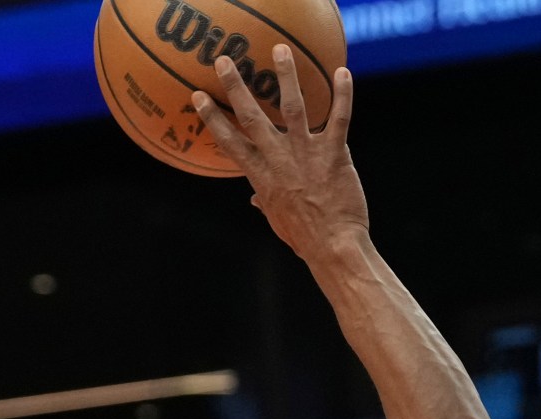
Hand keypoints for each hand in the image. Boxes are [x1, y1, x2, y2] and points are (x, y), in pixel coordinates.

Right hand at [192, 50, 367, 262]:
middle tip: (224, 60)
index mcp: (260, 175)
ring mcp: (306, 154)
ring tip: (280, 50)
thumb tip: (254, 201)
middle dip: (235, 87)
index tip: (197, 96)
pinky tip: (343, 72)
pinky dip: (343, 95)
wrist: (335, 247)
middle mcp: (279, 159)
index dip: (212, 118)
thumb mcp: (278, 221)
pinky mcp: (335, 155)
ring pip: (293, 107)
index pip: (229, 141)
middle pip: (251, 116)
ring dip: (286, 76)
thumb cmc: (306, 238)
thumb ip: (265, 203)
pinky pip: (339, 118)